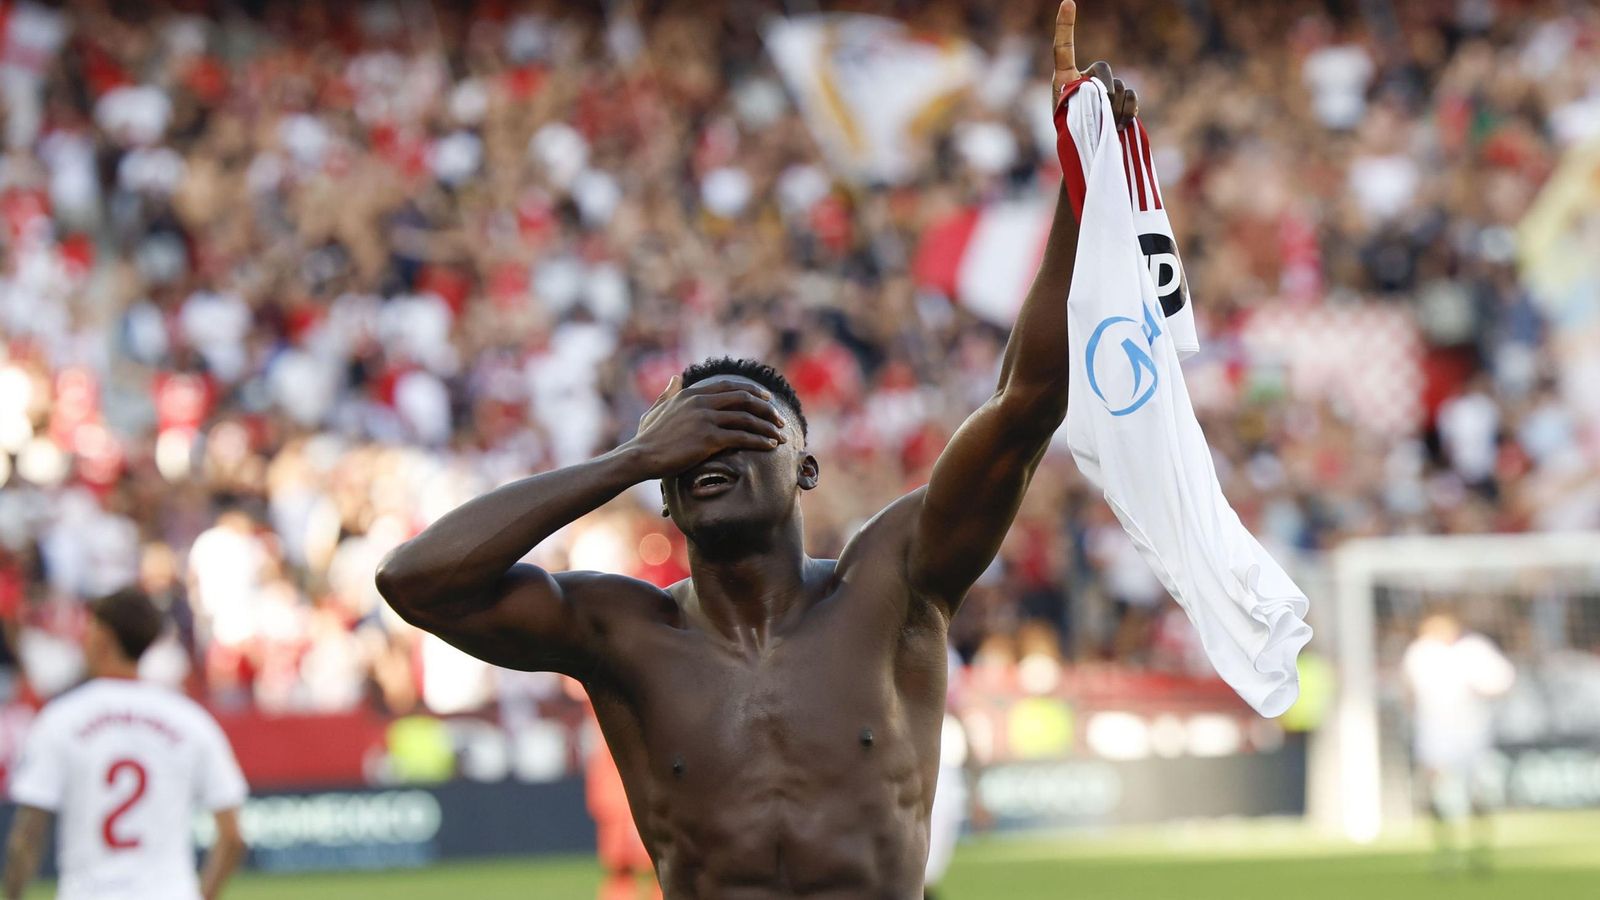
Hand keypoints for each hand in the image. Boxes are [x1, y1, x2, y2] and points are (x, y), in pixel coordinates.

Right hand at [627, 376, 786, 477]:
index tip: (768, 400)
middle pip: (744, 399)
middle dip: (767, 409)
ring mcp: (705, 419)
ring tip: (781, 435)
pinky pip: (742, 437)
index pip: (730, 387)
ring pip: (747, 418)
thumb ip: (669, 393)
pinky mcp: (708, 438)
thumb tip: (675, 378)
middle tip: (780, 419)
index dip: (753, 392)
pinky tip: (770, 446)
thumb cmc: (647, 438)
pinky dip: (760, 440)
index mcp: (691, 393)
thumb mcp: (657, 409)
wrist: (641, 456)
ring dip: (768, 426)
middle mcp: (701, 401)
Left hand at [1052, 2, 1138, 129]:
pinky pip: (1130, 97)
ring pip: (1118, 86)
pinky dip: (1128, 111)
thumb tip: (1111, 94)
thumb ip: (1085, 102)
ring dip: (1114, 108)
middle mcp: (1085, 79)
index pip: (1063, 48)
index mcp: (1064, 79)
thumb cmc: (1070, 140)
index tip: (1068, 1)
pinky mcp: (1121, 102)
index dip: (1065, 25)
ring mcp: (1105, 90)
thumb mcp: (1068, 120)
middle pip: (1102, 68)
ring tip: (1107, 127)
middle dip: (1104, 88)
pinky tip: (1120, 125)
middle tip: (1100, 110)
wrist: (1084, 158)